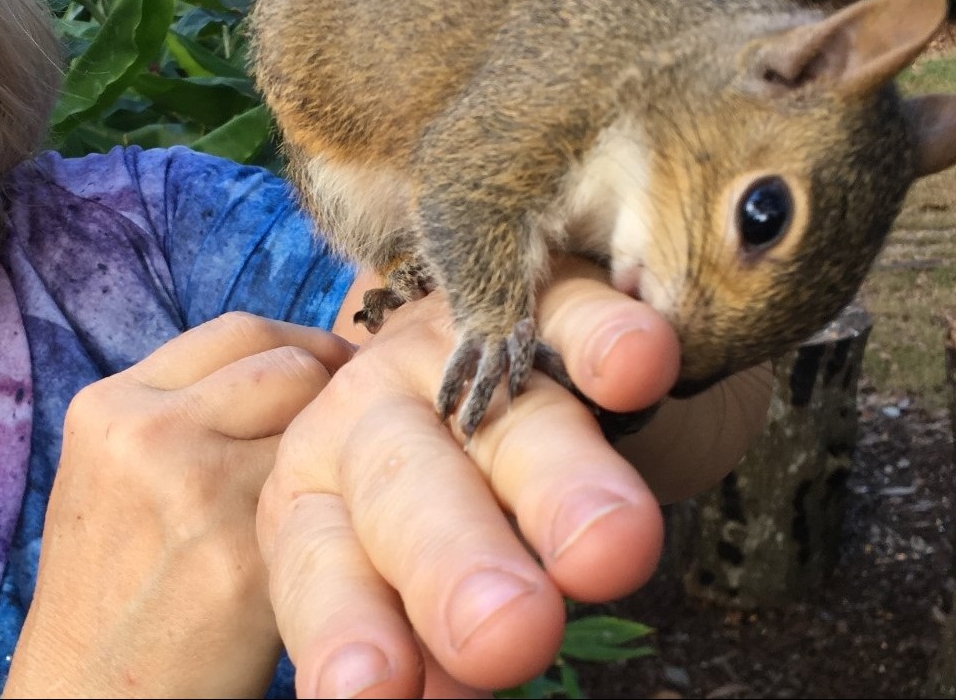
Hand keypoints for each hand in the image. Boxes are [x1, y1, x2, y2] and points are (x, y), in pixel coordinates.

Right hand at [4, 312, 356, 697]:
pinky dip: (349, 515)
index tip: (335, 373)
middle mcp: (149, 434)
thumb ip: (182, 416)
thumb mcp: (113, 478)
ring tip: (346, 485)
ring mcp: (197, 490)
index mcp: (111, 406)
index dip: (302, 347)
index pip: (238, 333)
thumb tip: (291, 368)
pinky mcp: (245, 556)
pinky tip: (345, 536)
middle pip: (288, 364)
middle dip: (336, 390)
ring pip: (319, 427)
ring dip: (345, 451)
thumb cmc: (112, 596)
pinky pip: (329, 504)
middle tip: (361, 428)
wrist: (90, 698)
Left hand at [259, 259, 679, 696]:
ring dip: (560, 482)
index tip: (368, 692)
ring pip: (509, 412)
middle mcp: (375, 419)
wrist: (498, 356)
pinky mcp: (552, 295)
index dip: (345, 630)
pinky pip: (580, 313)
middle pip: (403, 486)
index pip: (324, 570)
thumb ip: (427, 655)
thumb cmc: (447, 509)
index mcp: (319, 500)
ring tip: (610, 551)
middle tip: (510, 636)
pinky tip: (636, 368)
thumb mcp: (413, 588)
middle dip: (454, 563)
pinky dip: (608, 339)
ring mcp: (462, 347)